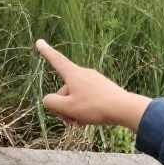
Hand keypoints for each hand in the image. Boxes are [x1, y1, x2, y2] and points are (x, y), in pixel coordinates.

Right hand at [35, 39, 151, 131]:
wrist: (124, 108)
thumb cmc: (94, 107)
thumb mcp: (68, 108)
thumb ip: (52, 103)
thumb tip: (48, 100)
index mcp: (73, 74)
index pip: (56, 60)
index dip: (46, 52)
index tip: (39, 41)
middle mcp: (83, 73)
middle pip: (65, 89)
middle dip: (63, 105)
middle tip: (70, 120)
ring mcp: (94, 80)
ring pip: (76, 95)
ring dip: (74, 110)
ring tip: (81, 122)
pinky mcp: (103, 88)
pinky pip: (88, 97)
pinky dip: (85, 108)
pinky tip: (89, 119)